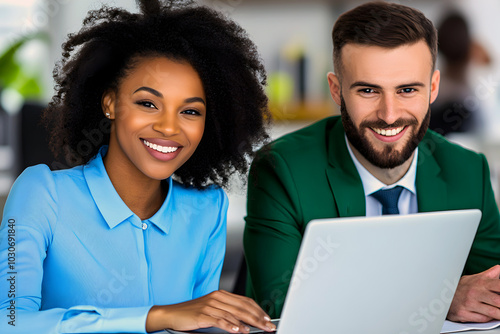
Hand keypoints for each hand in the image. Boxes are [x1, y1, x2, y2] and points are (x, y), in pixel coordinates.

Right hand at [145, 290, 276, 332]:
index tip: (267, 319)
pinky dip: (231, 326)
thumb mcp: (212, 309)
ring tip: (257, 330)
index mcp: (221, 295)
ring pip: (234, 314)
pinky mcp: (202, 314)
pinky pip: (220, 320)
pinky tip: (238, 331)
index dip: (258, 310)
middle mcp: (217, 298)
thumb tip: (245, 320)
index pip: (245, 301)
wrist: (171, 314)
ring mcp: (210, 305)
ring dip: (247, 323)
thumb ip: (227, 312)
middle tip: (268, 326)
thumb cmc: (192, 313)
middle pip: (242, 308)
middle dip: (258, 318)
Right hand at [448, 265, 499, 321]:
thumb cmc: (462, 287)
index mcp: (480, 282)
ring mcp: (469, 303)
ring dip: (499, 314)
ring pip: (492, 312)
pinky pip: (483, 319)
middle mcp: (474, 292)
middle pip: (498, 301)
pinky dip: (489, 319)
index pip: (499, 285)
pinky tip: (488, 315)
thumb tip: (499, 268)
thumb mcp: (475, 278)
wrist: (441, 295)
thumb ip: (489, 274)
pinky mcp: (464, 313)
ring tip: (499, 313)